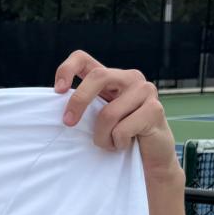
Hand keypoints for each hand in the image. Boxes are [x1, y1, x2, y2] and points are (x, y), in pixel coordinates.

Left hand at [53, 51, 178, 177]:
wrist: (152, 155)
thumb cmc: (119, 135)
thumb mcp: (97, 117)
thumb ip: (85, 106)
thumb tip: (60, 109)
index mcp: (111, 76)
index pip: (83, 59)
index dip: (67, 69)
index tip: (58, 91)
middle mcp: (129, 77)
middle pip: (97, 76)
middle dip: (79, 101)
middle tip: (69, 123)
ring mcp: (145, 90)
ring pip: (108, 113)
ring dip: (101, 137)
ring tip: (108, 143)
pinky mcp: (155, 109)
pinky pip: (122, 130)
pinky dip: (117, 143)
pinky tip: (124, 145)